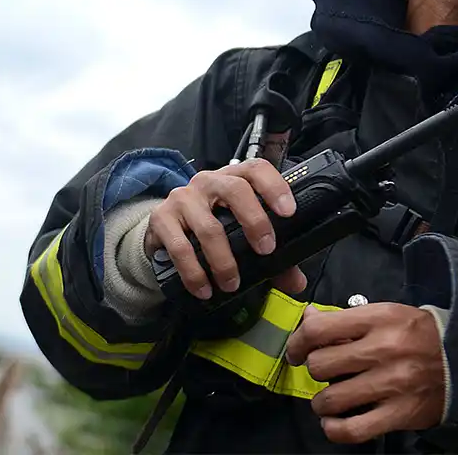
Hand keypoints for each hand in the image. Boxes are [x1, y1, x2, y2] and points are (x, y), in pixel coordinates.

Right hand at [142, 158, 306, 299]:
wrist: (164, 232)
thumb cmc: (211, 228)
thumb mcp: (240, 236)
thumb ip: (271, 258)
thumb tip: (296, 283)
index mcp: (233, 179)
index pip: (256, 169)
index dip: (274, 187)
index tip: (288, 212)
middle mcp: (208, 181)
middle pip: (235, 190)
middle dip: (254, 221)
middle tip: (266, 250)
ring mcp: (182, 197)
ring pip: (209, 226)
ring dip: (223, 261)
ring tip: (232, 284)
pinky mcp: (161, 218)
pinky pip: (180, 247)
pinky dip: (195, 273)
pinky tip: (204, 289)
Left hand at [284, 303, 446, 443]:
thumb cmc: (420, 335)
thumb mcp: (386, 314)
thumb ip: (345, 318)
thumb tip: (308, 317)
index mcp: (378, 319)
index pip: (318, 330)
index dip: (297, 342)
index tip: (298, 350)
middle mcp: (383, 350)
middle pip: (319, 365)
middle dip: (314, 370)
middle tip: (322, 373)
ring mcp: (391, 384)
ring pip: (330, 399)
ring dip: (322, 402)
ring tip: (330, 399)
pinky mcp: (400, 413)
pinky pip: (352, 430)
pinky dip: (334, 429)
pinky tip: (334, 422)